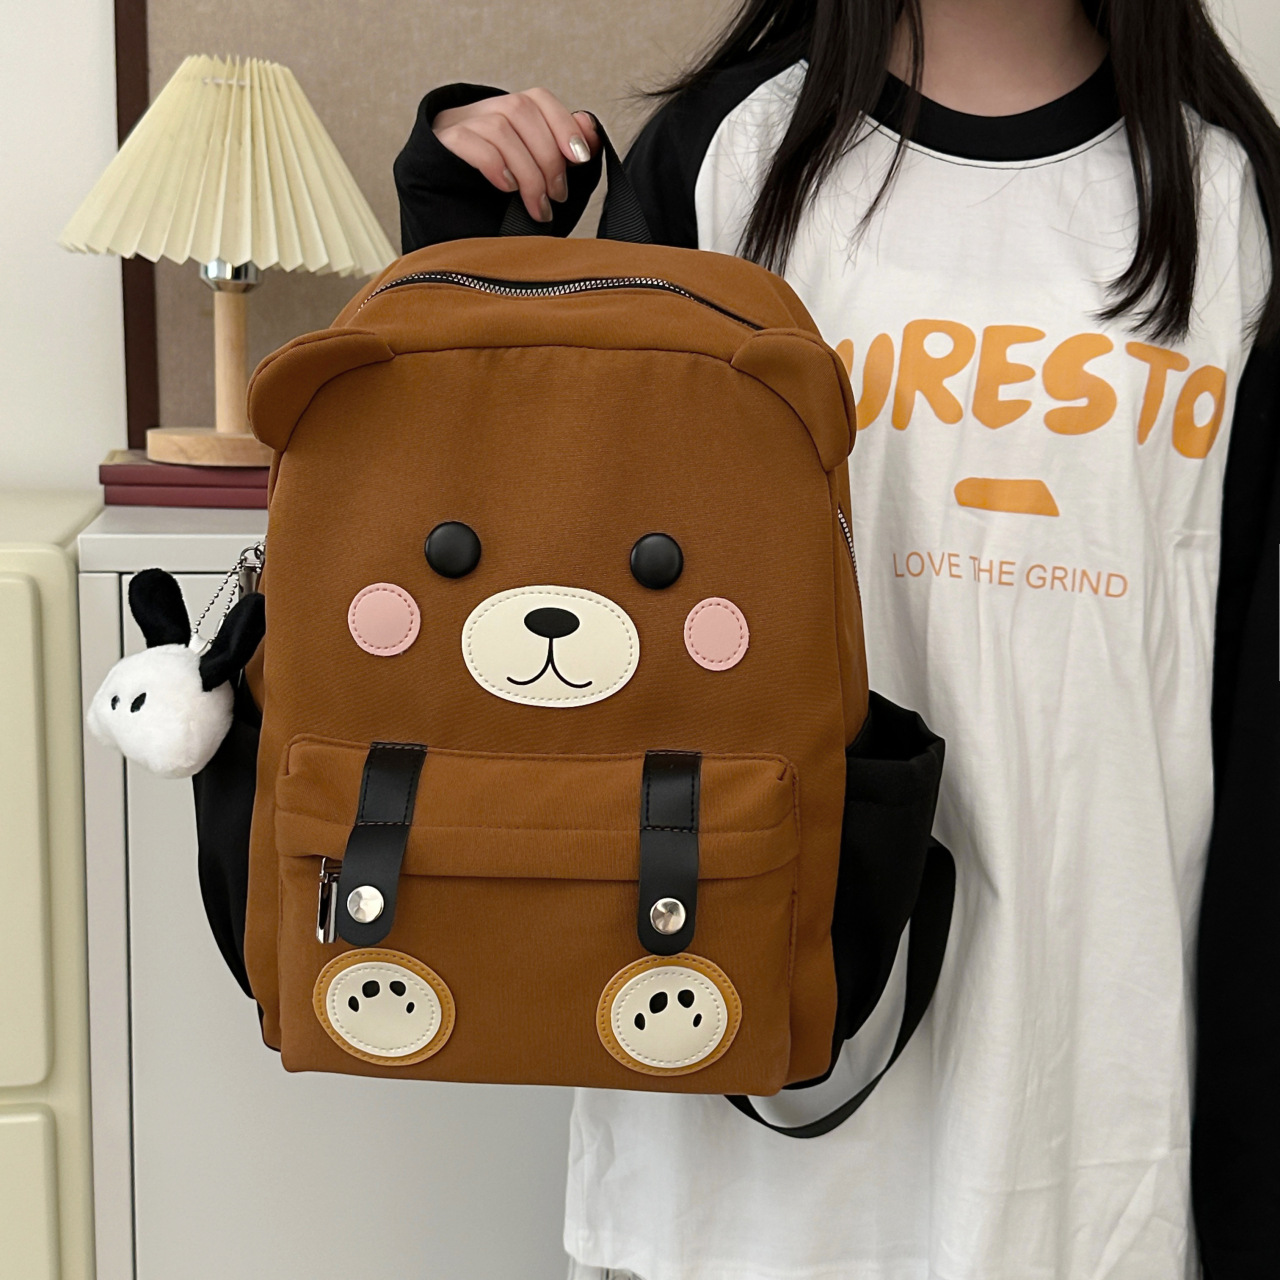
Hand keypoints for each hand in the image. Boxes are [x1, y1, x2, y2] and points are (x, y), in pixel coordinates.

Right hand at [434, 90, 599, 222]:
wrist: (441, 219)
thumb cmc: (491, 199)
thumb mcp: (532, 175)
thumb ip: (561, 151)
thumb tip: (590, 129)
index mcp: (504, 114)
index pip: (538, 98)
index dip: (563, 124)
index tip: (580, 159)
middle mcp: (480, 111)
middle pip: (521, 109)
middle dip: (548, 158)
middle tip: (556, 197)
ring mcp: (457, 124)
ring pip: (501, 127)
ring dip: (528, 171)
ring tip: (536, 206)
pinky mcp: (439, 144)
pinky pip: (470, 142)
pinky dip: (496, 165)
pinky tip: (507, 188)